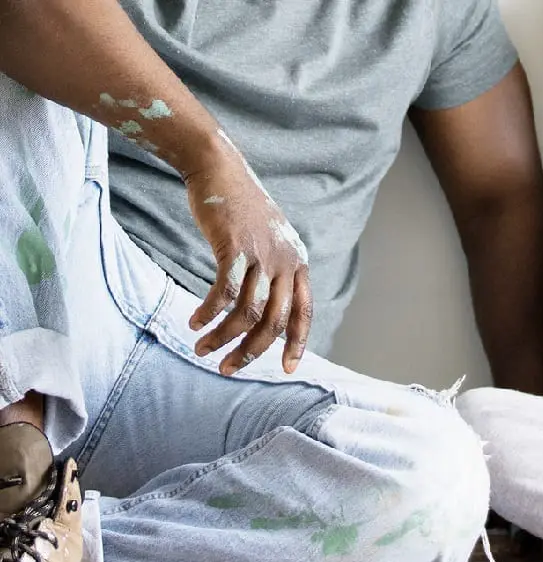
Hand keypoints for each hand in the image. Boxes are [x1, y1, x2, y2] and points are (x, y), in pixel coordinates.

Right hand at [183, 139, 311, 374]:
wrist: (218, 167)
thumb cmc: (239, 207)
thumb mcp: (268, 239)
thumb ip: (273, 270)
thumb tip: (267, 306)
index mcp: (297, 262)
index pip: (305, 312)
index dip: (297, 343)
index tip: (288, 370)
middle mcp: (285, 261)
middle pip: (275, 321)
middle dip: (252, 351)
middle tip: (229, 368)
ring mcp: (262, 254)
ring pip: (247, 312)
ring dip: (224, 337)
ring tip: (203, 350)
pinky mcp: (235, 247)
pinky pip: (223, 292)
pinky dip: (208, 313)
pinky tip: (194, 323)